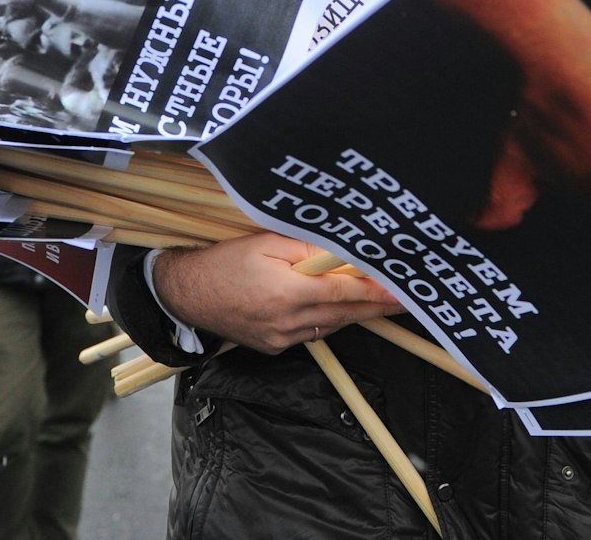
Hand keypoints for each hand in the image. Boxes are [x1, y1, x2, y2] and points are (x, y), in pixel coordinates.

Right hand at [152, 232, 401, 354]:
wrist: (187, 293)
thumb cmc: (224, 262)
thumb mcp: (266, 242)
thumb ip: (307, 249)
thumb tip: (342, 253)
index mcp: (287, 293)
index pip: (344, 291)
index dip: (376, 292)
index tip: (401, 291)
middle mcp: (286, 322)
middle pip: (343, 314)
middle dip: (375, 307)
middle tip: (403, 302)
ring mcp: (279, 340)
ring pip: (329, 325)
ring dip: (351, 313)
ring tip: (376, 301)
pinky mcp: (272, 348)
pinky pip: (309, 333)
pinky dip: (324, 319)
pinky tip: (332, 306)